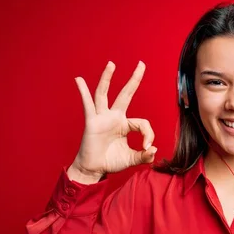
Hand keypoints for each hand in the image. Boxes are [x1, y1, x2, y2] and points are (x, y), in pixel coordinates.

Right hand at [69, 61, 156, 182]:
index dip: (148, 135)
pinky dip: (83, 92)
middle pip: (126, 94)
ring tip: (112, 64)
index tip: (147, 147)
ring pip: (104, 94)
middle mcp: (114, 117)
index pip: (142, 123)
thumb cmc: (111, 161)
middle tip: (142, 64)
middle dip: (134, 79)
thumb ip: (144, 156)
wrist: (94, 169)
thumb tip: (154, 149)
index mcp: (125, 125)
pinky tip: (79, 80)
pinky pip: (88, 105)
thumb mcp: (132, 159)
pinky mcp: (92, 122)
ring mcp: (102, 117)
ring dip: (107, 78)